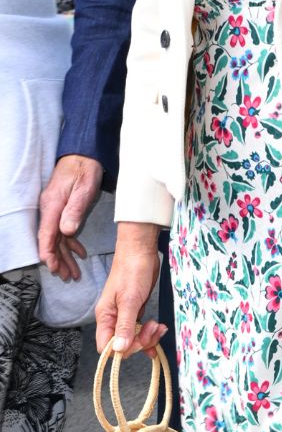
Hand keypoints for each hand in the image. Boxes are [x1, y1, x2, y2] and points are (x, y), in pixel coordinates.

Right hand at [38, 154, 103, 280]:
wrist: (84, 154)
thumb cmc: (85, 169)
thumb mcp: (84, 189)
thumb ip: (75, 210)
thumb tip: (65, 231)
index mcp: (52, 206)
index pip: (46, 235)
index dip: (49, 254)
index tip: (54, 268)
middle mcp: (50, 210)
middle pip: (51, 241)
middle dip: (59, 260)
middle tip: (68, 277)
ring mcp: (55, 210)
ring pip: (57, 238)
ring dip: (65, 255)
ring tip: (74, 273)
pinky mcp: (62, 209)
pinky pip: (63, 231)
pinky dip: (71, 243)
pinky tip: (80, 253)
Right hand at [94, 224, 166, 356]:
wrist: (141, 252)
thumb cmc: (132, 272)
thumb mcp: (129, 300)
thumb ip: (125, 325)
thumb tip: (119, 349)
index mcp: (105, 317)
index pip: (107, 346)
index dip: (123, 349)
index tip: (140, 341)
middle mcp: (113, 319)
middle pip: (123, 344)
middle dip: (140, 341)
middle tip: (154, 328)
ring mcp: (125, 315)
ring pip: (134, 337)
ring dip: (148, 337)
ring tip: (160, 326)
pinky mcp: (136, 310)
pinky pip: (141, 328)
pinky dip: (150, 331)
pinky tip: (160, 328)